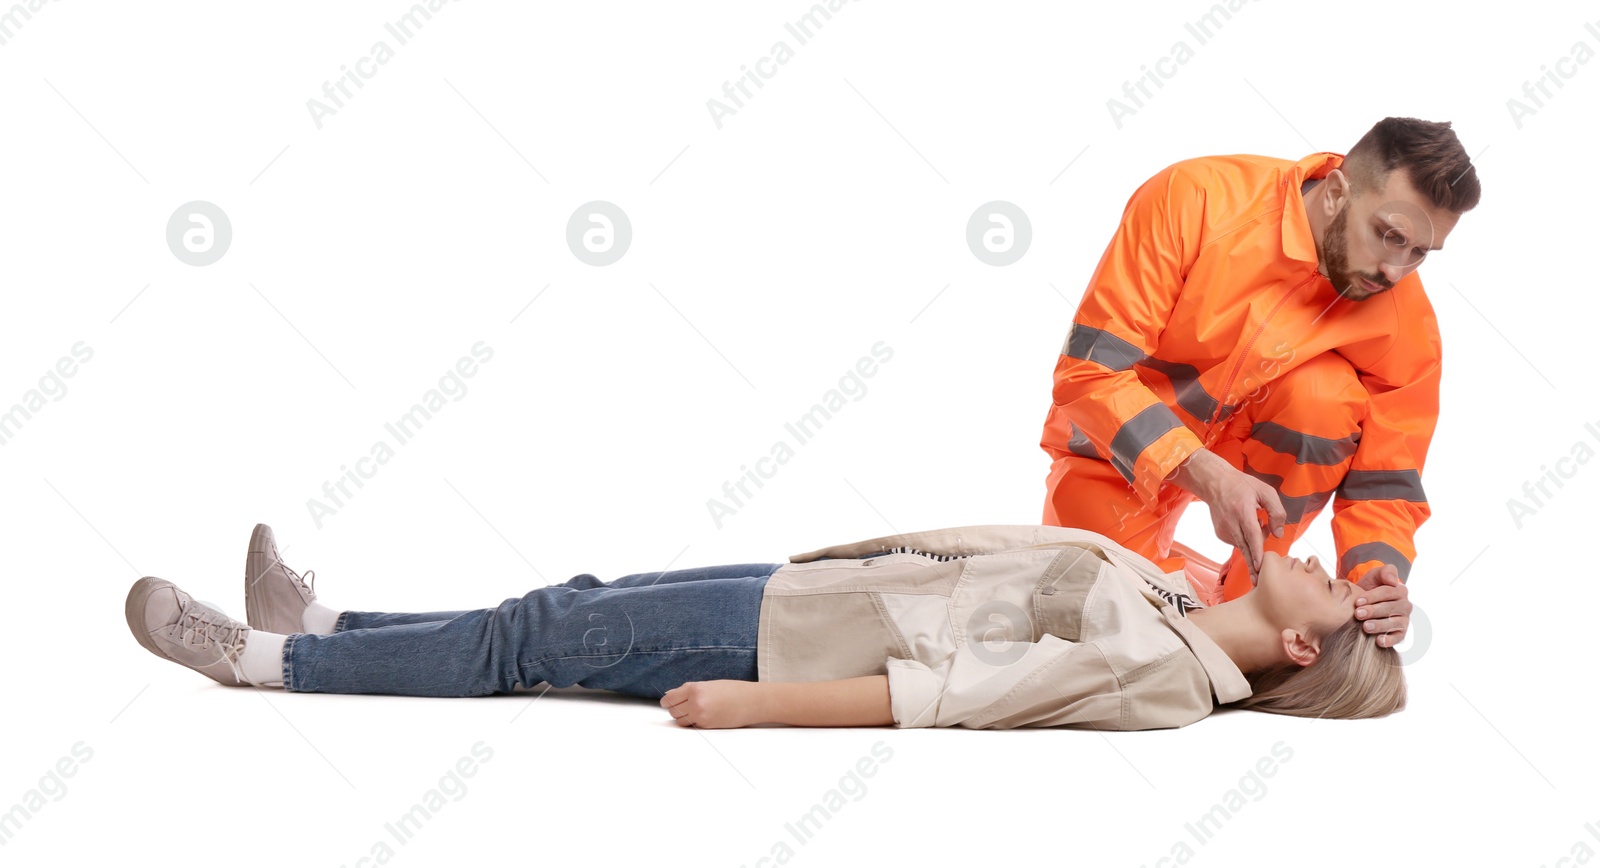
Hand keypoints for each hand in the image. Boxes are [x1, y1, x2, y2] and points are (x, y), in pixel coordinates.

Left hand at [660, 680, 759, 728]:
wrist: (752, 701)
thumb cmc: (733, 690)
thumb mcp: (709, 685)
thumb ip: (689, 690)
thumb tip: (671, 695)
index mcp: (695, 689)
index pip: (669, 699)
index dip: (667, 701)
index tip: (667, 702)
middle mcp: (695, 702)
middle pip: (673, 711)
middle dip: (675, 709)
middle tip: (684, 706)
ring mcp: (701, 716)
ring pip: (680, 721)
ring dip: (683, 717)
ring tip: (694, 711)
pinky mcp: (707, 726)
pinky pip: (692, 726)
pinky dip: (693, 722)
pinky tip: (703, 715)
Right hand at [1201, 463, 1285, 585]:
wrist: (1215, 483)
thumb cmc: (1242, 485)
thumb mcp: (1265, 491)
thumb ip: (1276, 512)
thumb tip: (1279, 533)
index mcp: (1242, 511)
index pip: (1251, 536)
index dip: (1256, 553)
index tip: (1258, 568)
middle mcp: (1231, 523)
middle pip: (1246, 548)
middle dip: (1253, 565)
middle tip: (1258, 579)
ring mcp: (1223, 530)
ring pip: (1243, 545)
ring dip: (1253, 542)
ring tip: (1256, 523)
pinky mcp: (1220, 534)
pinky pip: (1238, 542)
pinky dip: (1245, 539)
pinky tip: (1245, 526)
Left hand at [1354, 563, 1409, 647]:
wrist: (1365, 603)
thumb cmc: (1370, 588)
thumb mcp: (1375, 576)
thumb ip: (1385, 572)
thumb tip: (1392, 581)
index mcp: (1400, 591)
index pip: (1387, 592)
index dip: (1372, 597)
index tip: (1357, 601)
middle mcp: (1405, 606)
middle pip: (1390, 608)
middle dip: (1373, 611)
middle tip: (1358, 614)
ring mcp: (1404, 620)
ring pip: (1394, 623)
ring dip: (1379, 625)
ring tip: (1365, 627)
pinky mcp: (1401, 633)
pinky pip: (1398, 638)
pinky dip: (1390, 640)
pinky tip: (1379, 641)